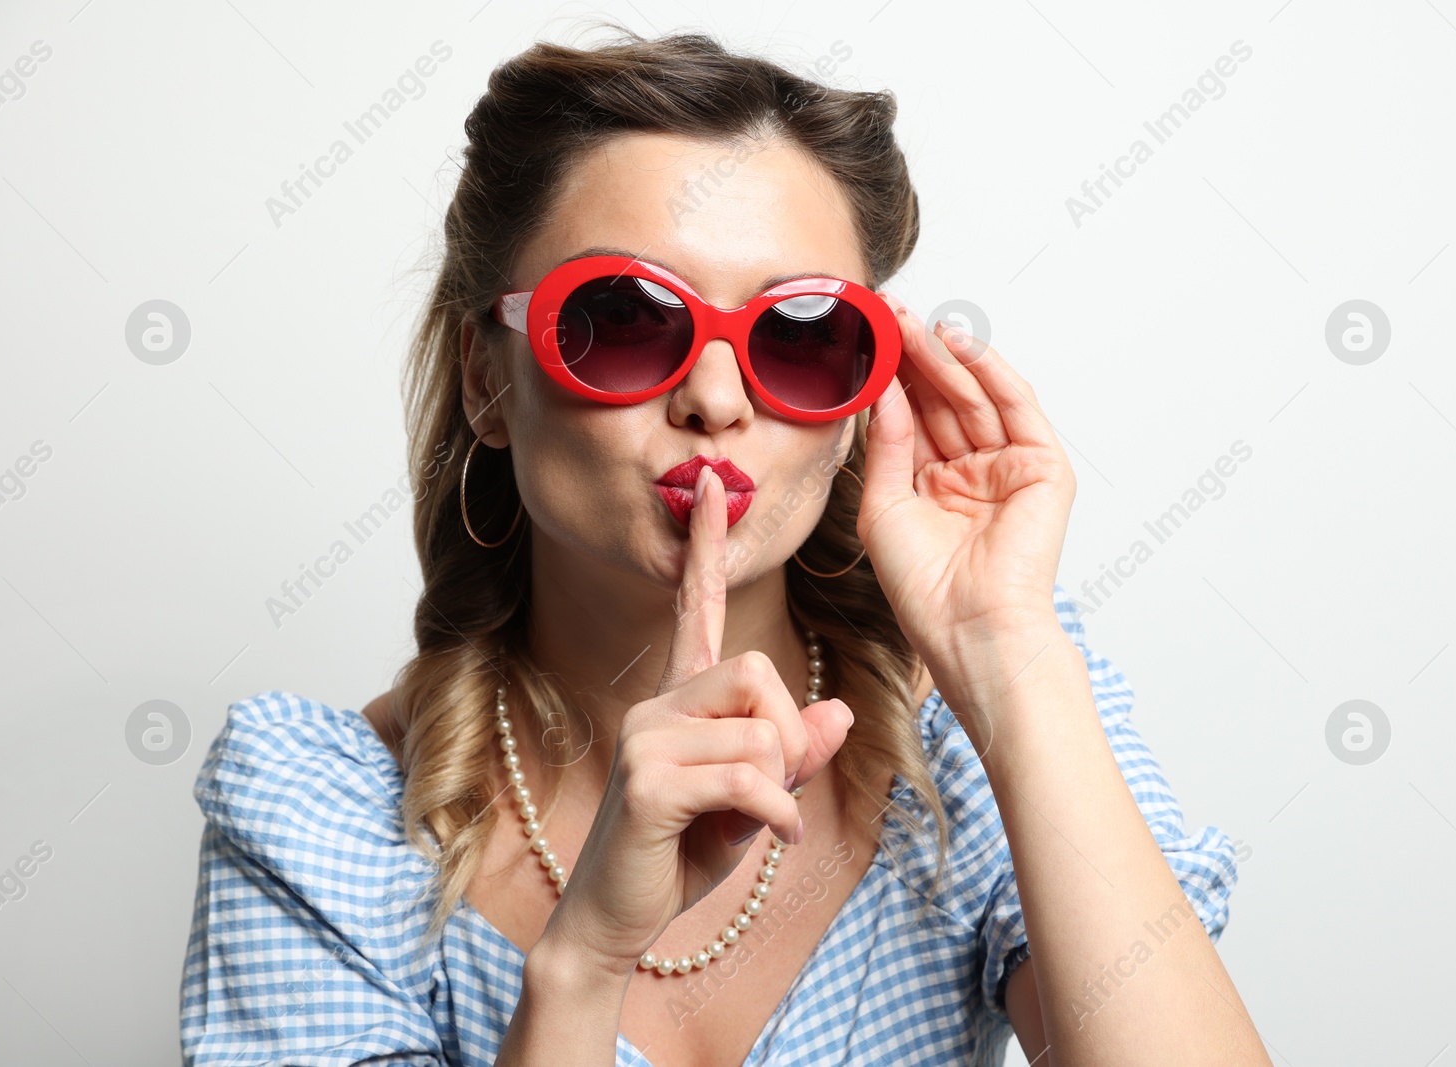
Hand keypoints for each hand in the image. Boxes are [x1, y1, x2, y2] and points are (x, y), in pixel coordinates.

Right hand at [540, 467, 855, 978]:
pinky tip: (770, 841)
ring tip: (756, 825)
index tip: (712, 488)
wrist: (614, 921)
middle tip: (777, 792)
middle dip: (788, 736)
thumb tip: (841, 712)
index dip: (705, 549)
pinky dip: (775, 815)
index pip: (693, 608)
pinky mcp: (648, 782)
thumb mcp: (754, 802)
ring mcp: (646, 738)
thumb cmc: (679, 856)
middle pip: (757, 671)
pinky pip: (748, 777)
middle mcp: (656, 704)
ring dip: (779, 787)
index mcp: (678, 700)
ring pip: (760, 731)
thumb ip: (792, 756)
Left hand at [858, 297, 1075, 665]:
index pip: (915, 417)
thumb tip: (886, 391)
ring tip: (913, 323)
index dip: (893, 378)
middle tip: (890, 316)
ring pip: (976, 396)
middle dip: (917, 356)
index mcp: (936, 486)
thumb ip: (887, 445)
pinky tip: (959, 343)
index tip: (868, 340)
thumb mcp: (883, 506)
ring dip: (946, 356)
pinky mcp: (1042, 467)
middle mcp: (973, 473)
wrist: (969, 627)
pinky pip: (1016, 407)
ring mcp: (1010, 468)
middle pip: (944, 399)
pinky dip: (990, 370)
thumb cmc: (924, 588)